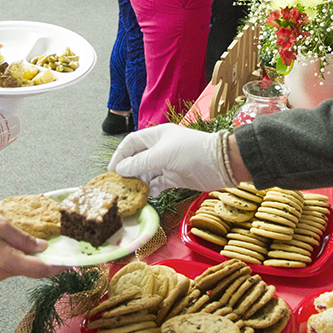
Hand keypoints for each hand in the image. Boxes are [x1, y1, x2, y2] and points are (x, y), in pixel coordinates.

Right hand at [0, 210, 64, 283]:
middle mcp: (0, 274)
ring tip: (29, 239)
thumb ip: (24, 238)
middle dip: (42, 259)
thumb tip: (42, 248)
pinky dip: (13, 257)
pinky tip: (11, 243)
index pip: (40, 270)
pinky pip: (5, 267)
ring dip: (26, 256)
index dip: (58, 267)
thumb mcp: (1, 225)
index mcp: (7, 263)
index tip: (71, 263)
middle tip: (55, 245)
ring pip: (17, 267)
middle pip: (29, 269)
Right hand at [109, 125, 232, 195]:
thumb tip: (120, 170)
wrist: (221, 164)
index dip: (120, 155)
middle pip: (137, 159)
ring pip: (146, 173)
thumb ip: (140, 163)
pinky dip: (151, 189)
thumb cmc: (192, 152)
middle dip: (128, 171)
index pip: (131, 143)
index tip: (111, 171)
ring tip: (133, 193)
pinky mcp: (175, 178)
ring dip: (139, 182)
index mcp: (156, 136)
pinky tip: (147, 195)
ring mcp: (167, 164)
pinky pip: (157, 183)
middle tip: (120, 186)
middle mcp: (160, 149)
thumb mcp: (163, 155)